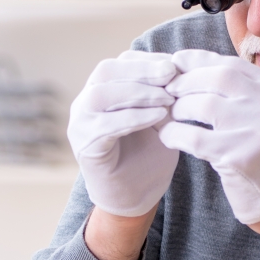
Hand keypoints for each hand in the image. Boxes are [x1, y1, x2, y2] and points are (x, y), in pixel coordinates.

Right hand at [67, 51, 178, 217]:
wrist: (135, 198)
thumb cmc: (148, 156)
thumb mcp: (161, 119)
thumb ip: (163, 95)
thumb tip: (179, 68)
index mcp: (102, 91)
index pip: (120, 63)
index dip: (148, 60)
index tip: (176, 64)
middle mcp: (85, 103)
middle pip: (106, 72)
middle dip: (142, 70)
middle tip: (171, 74)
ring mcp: (80, 124)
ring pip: (101, 94)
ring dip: (137, 92)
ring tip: (167, 98)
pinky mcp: (84, 146)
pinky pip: (106, 125)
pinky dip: (134, 117)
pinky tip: (158, 116)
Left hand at [159, 49, 259, 224]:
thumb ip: (239, 90)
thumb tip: (187, 63)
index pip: (233, 65)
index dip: (200, 61)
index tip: (177, 63)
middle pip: (219, 78)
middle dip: (186, 81)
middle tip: (168, 90)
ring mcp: (259, 132)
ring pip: (204, 105)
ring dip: (179, 108)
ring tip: (170, 115)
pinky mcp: (241, 158)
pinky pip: (194, 138)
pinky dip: (174, 134)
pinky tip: (167, 136)